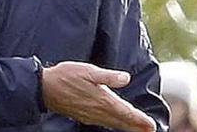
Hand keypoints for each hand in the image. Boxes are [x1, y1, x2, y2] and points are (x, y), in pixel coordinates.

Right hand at [41, 61, 155, 131]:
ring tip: (137, 129)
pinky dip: (114, 125)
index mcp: (103, 100)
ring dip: (126, 127)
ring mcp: (91, 116)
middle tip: (150, 130)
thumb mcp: (88, 71)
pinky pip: (104, 123)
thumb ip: (108, 76)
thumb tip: (126, 78)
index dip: (140, 119)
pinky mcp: (84, 116)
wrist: (45, 88)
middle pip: (122, 122)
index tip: (151, 125)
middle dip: (136, 126)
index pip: (126, 112)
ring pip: (113, 124)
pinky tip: (114, 123)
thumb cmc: (66, 76)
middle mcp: (98, 111)